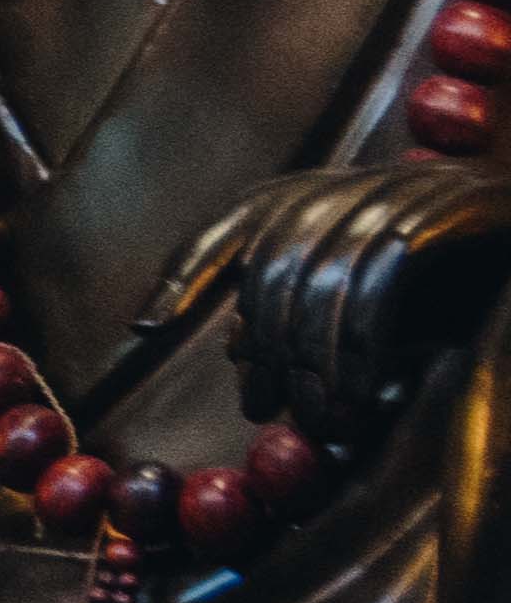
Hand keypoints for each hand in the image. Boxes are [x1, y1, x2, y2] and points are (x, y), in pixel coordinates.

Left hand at [155, 162, 510, 445]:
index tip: (145, 327)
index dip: (186, 269)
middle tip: (262, 409)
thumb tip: (239, 350)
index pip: (235, 221)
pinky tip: (354, 396)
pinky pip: (381, 279)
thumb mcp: (364, 303)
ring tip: (315, 421)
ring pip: (325, 274)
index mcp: (322, 191)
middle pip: (277, 260)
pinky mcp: (451, 210)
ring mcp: (403, 189)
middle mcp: (355, 181)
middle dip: (266, 344)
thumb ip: (302, 313)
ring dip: (313, 359)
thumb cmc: (456, 285)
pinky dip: (359, 345)